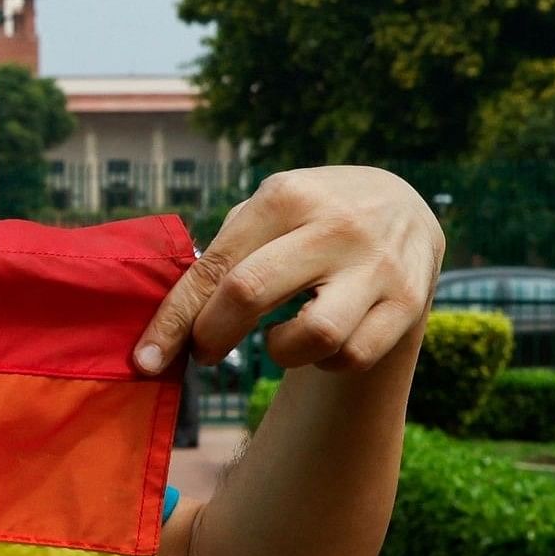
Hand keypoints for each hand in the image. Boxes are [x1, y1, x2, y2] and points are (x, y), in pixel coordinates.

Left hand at [131, 166, 442, 376]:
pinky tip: (321, 340)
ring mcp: (378, 264)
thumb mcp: (274, 207)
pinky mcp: (409, 301)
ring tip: (276, 338)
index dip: (174, 318)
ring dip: (280, 351)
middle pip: (250, 293)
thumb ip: (227, 250)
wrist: (406, 207)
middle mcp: (337, 225)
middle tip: (204, 350)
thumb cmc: (312, 216)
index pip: (216, 265)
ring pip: (314, 336)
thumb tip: (170, 319)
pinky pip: (352, 356)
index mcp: (289, 195)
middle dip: (211, 336)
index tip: (145, 360)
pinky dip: (325, 361)